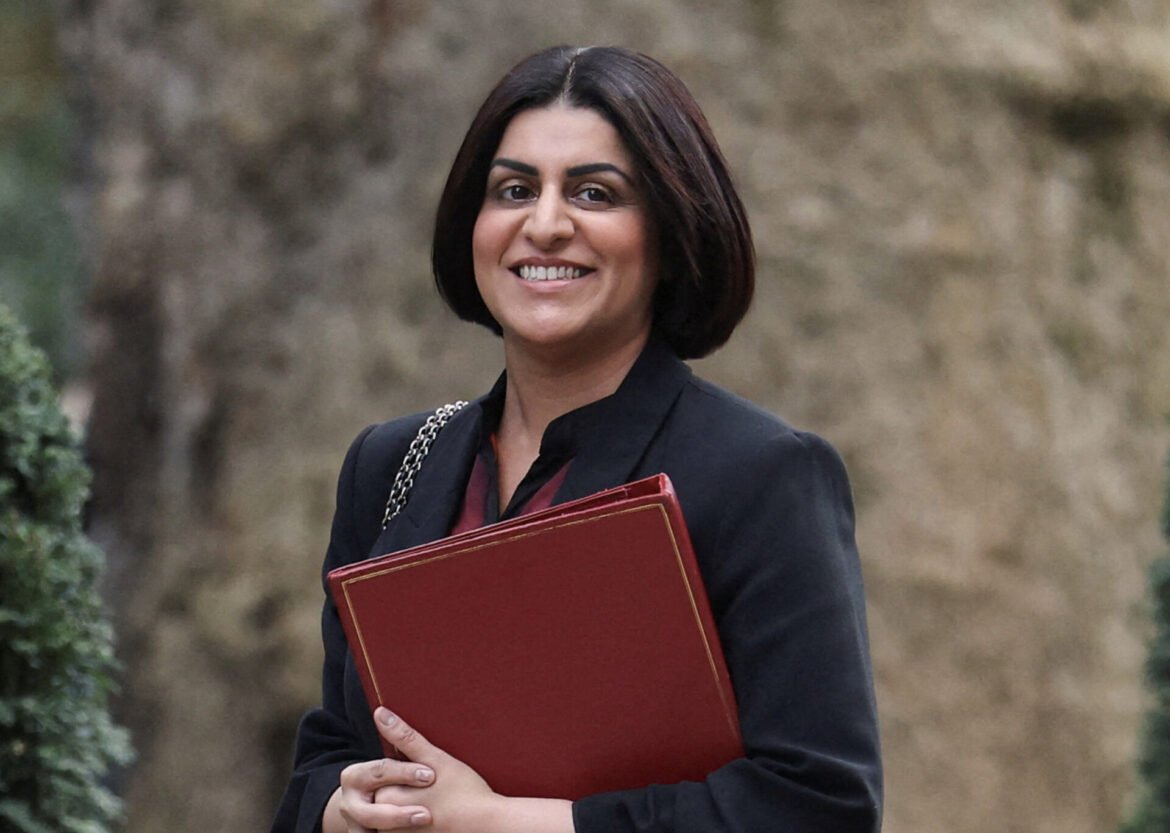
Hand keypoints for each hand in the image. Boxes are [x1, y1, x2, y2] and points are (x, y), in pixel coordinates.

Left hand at [324, 707, 573, 832]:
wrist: (488, 826)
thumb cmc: (465, 791)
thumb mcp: (435, 759)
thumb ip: (404, 737)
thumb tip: (380, 713)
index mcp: (388, 795)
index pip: (378, 779)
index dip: (400, 772)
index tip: (428, 777)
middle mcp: (388, 822)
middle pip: (383, 801)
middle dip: (400, 793)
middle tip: (433, 792)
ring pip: (391, 821)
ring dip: (405, 812)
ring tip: (435, 805)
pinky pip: (403, 832)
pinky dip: (413, 826)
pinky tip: (437, 820)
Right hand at [327, 739, 437, 832]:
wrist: (371, 804)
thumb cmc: (392, 777)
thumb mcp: (395, 758)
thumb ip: (395, 738)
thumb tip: (380, 711)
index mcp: (354, 777)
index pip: (380, 772)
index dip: (405, 773)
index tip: (430, 775)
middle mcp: (350, 805)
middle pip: (372, 812)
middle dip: (399, 813)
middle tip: (427, 814)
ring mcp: (356, 826)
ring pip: (370, 831)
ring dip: (395, 831)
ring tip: (423, 825)